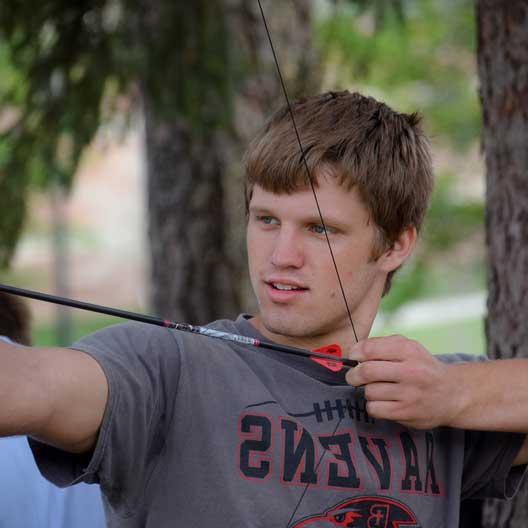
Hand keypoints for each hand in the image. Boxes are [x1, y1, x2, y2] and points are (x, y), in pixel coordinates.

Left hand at [345, 335, 461, 429]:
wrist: (452, 394)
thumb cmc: (421, 367)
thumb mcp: (408, 347)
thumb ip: (381, 344)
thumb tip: (354, 351)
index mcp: (409, 350)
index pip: (370, 349)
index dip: (355, 353)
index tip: (353, 357)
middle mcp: (411, 371)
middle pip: (367, 371)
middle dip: (354, 374)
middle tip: (354, 376)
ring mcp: (410, 394)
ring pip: (369, 392)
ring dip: (367, 390)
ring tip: (378, 389)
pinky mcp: (408, 413)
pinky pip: (375, 409)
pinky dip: (373, 405)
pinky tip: (383, 401)